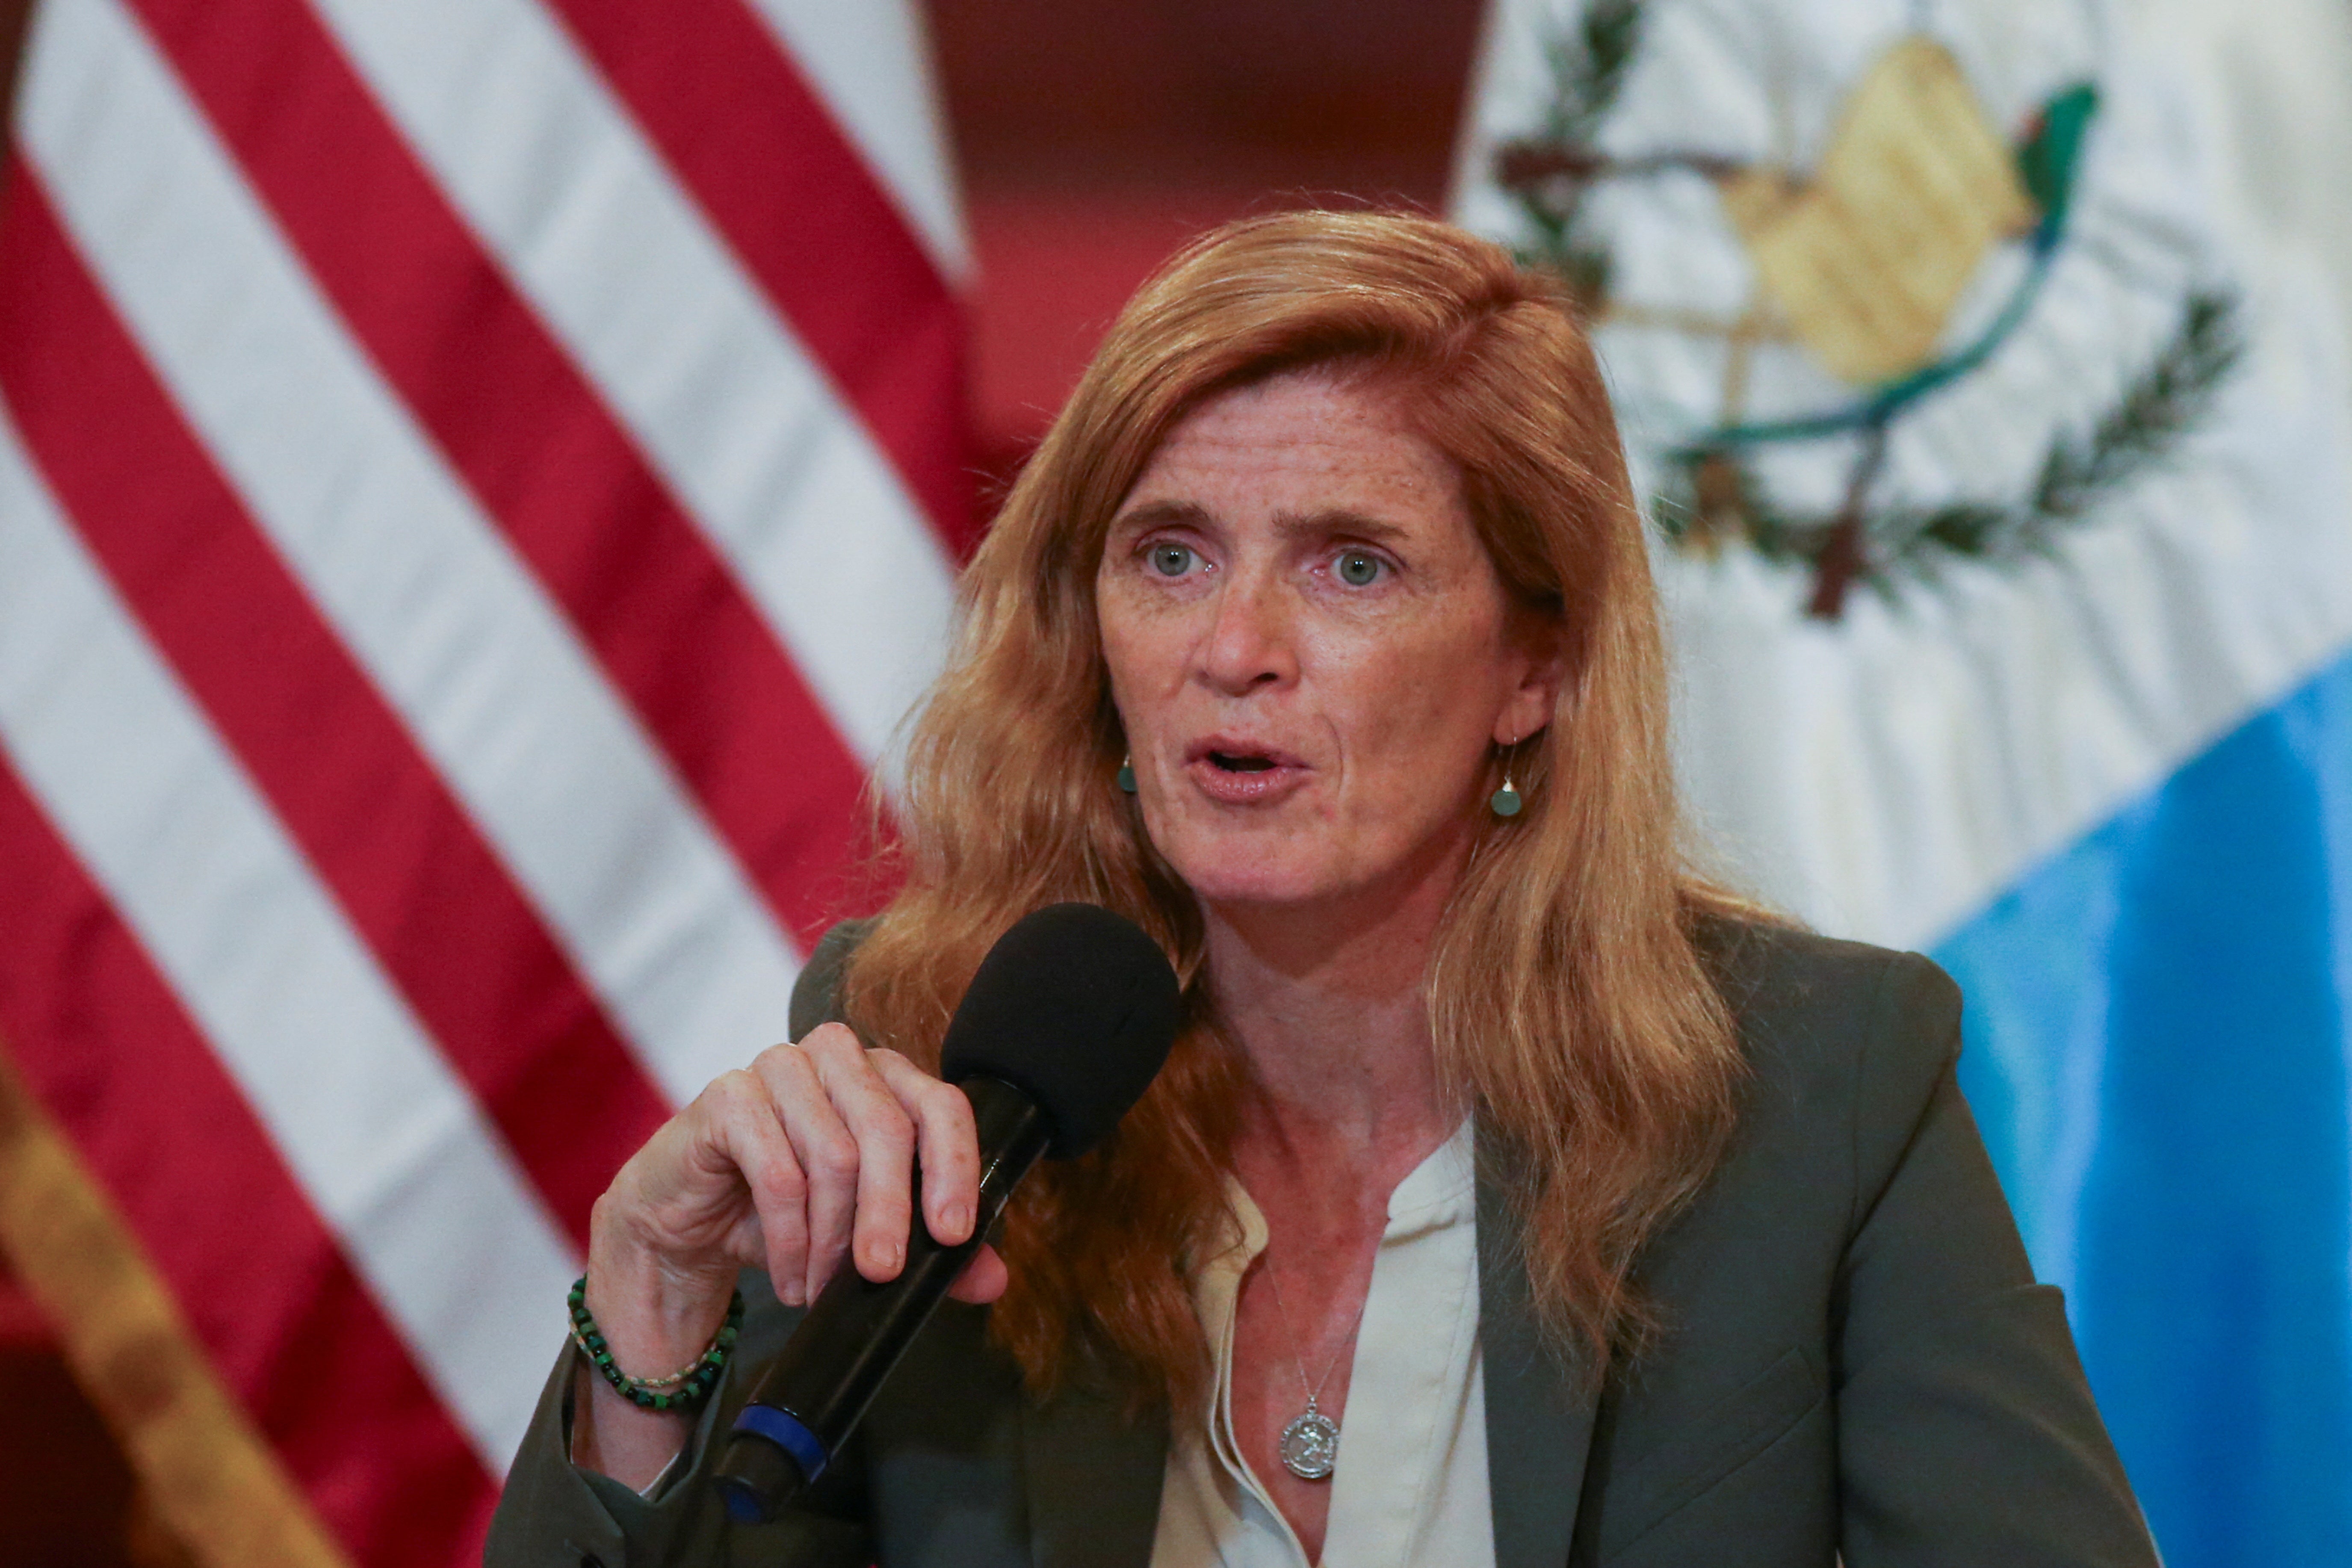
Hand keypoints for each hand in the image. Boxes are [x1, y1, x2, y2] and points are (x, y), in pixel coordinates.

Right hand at [571, 1024, 1006, 1485]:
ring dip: (832, 1238)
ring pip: (833, 1154)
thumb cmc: (784, 1212)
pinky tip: (792, 1278)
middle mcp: (836, 1057)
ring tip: (826, 1289)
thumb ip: (931, 1253)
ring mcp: (778, 1067)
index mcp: (883, 1075)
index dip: (954, 1167)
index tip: (953, 1234)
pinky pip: (776, 1170)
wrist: (688, 1219)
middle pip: (887, 1128)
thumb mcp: (863, 1232)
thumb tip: (992, 1279)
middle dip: (890, 1213)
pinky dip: (789, 1238)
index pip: (940, 1104)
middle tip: (883, 1275)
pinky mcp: (728, 1096)